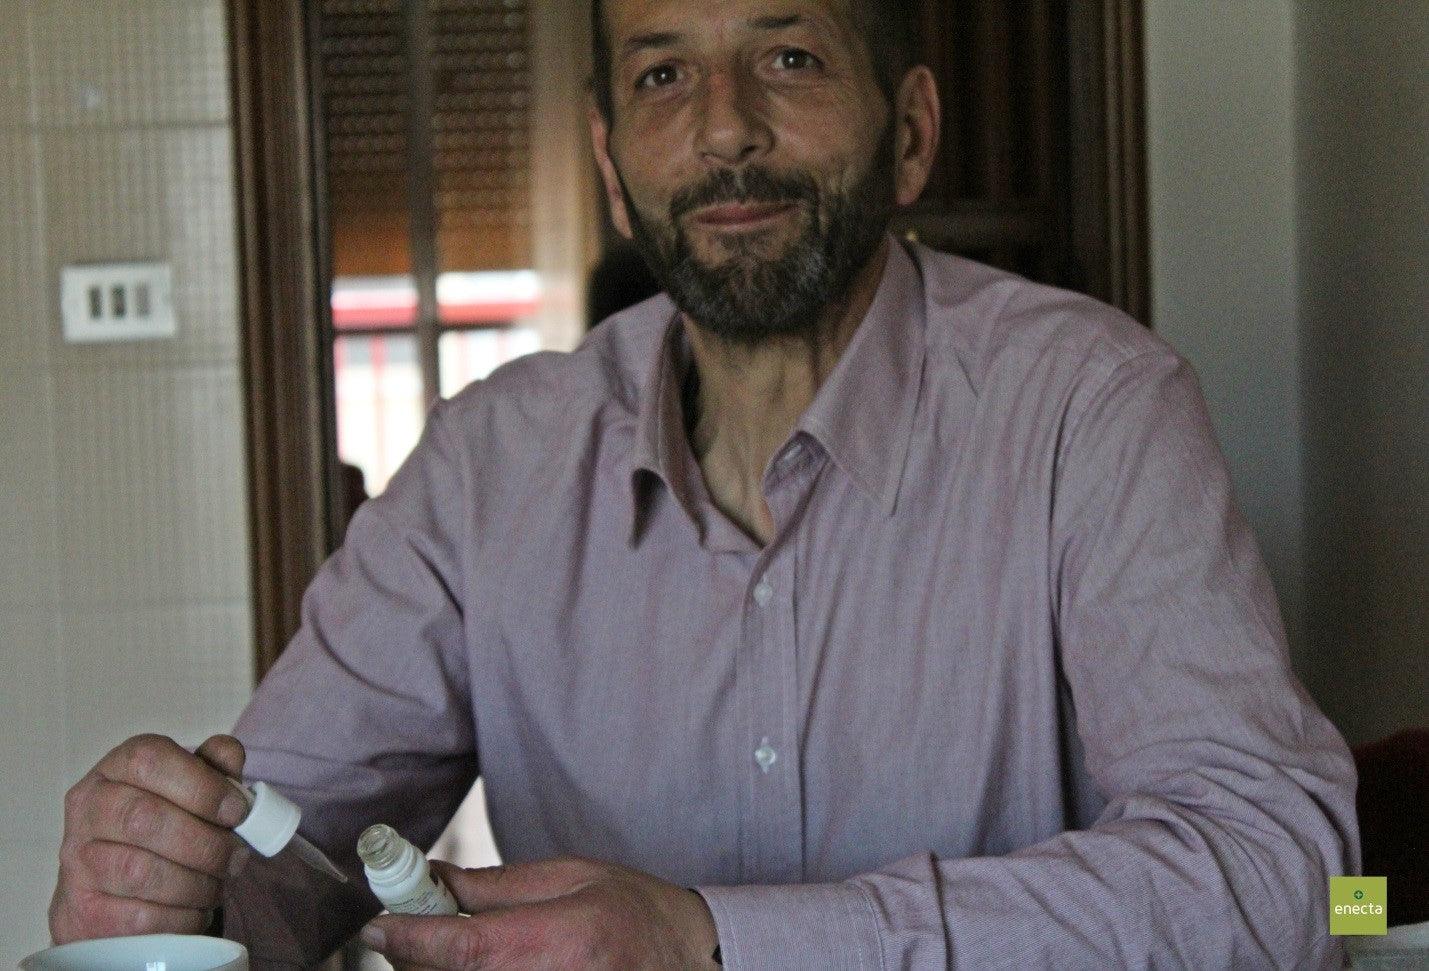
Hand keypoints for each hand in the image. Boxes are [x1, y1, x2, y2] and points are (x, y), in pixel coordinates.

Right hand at [49, 734, 252, 941]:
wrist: (112, 887)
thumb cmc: (163, 826)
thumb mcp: (190, 787)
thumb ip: (213, 768)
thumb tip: (229, 754)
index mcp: (117, 768)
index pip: (151, 761)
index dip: (202, 786)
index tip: (238, 811)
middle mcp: (89, 808)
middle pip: (144, 818)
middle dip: (205, 843)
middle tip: (236, 857)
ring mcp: (78, 861)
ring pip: (140, 872)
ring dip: (195, 884)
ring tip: (217, 886)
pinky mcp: (82, 911)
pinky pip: (138, 918)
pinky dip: (180, 917)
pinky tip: (195, 911)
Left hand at [361, 856, 720, 969]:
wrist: (694, 962)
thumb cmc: (639, 915)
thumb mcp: (574, 878)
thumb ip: (498, 887)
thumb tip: (432, 881)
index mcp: (564, 940)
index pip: (465, 949)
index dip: (410, 938)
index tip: (378, 924)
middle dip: (420, 957)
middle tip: (415, 929)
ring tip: (464, 946)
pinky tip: (486, 963)